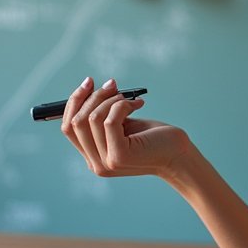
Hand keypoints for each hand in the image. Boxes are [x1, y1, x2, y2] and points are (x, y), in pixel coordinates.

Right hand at [61, 77, 191, 178]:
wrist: (179, 155)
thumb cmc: (154, 138)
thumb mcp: (123, 126)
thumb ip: (103, 118)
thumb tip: (87, 92)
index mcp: (93, 157)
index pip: (68, 127)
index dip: (74, 102)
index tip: (88, 82)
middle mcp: (95, 164)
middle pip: (75, 122)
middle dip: (94, 96)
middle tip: (113, 84)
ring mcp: (106, 163)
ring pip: (92, 119)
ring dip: (111, 100)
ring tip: (130, 99)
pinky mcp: (119, 156)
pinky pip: (110, 120)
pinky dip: (123, 105)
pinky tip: (138, 105)